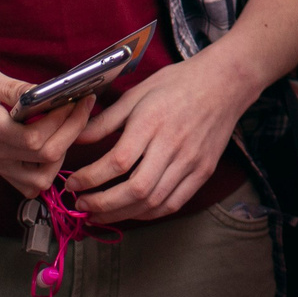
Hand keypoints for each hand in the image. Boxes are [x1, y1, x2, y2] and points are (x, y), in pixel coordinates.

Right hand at [0, 60, 92, 197]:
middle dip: (73, 130)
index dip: (64, 120)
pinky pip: (29, 183)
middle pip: (46, 158)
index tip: (76, 97)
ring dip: (63, 153)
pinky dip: (47, 168)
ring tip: (67, 123)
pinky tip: (52, 140)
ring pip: (40, 180)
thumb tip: (48, 93)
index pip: (37, 139)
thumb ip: (15, 88)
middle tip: (82, 104)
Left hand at [68, 52, 253, 223]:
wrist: (224, 83)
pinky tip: (132, 211)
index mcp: (152, 122)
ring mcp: (191, 161)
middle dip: (103, 204)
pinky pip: (175, 202)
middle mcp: (173, 145)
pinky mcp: (203, 171)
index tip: (72, 183)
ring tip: (100, 214)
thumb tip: (75, 139)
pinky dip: (149, 213)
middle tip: (82, 206)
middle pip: (135, 189)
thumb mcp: (137, 93)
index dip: (91, 178)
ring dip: (123, 214)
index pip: (117, 162)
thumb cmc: (178, 83)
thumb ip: (106, 120)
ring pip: (154, 201)